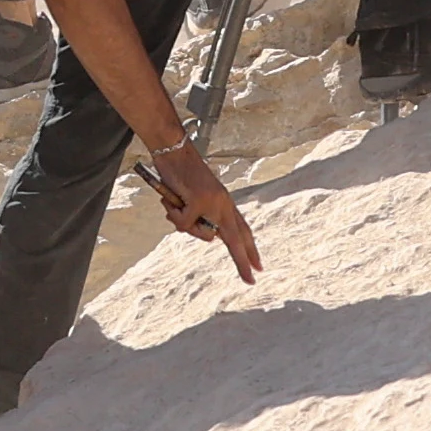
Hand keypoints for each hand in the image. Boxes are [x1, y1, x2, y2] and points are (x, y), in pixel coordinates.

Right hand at [140, 142, 260, 281]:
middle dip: (243, 262)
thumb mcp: (194, 200)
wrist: (174, 150)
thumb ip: (200, 218)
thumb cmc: (181, 174)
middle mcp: (224, 204)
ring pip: (202, 234)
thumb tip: (208, 238)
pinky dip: (174, 214)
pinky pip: (184, 223)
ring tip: (176, 203)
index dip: (250, 248)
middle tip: (252, 280)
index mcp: (225, 202)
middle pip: (237, 239)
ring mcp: (213, 203)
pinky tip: (171, 199)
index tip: (258, 266)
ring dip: (185, 225)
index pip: (242, 229)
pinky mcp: (199, 201)